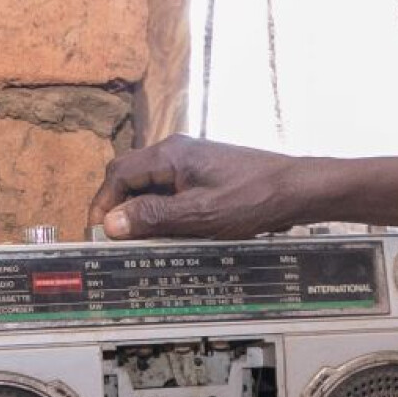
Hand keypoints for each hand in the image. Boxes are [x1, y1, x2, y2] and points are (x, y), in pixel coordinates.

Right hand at [88, 136, 397, 239]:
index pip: (118, 174)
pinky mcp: (204, 177)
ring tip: (143, 243)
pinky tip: (171, 235)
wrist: (298, 189)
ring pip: (150, 188)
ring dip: (141, 214)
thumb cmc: (255, 197)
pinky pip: (170, 194)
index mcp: (170, 154)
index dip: (103, 204)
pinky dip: (162, 214)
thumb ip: (153, 217)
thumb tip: (112, 222)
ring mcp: (191, 164)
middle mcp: (177, 153)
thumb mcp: (199, 214)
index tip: (99, 233)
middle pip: (130, 178)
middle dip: (118, 209)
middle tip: (116, 242)